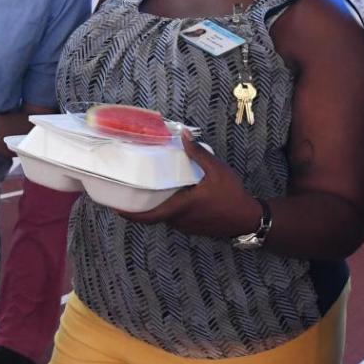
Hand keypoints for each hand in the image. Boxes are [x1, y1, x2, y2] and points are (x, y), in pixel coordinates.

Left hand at [114, 130, 255, 236]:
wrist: (248, 219)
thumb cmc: (232, 195)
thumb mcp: (217, 170)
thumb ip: (198, 154)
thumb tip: (184, 135)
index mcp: (181, 208)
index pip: (149, 217)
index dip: (130, 215)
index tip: (115, 209)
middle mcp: (180, 220)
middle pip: (155, 216)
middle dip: (142, 207)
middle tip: (132, 192)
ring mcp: (187, 226)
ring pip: (166, 217)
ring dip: (158, 207)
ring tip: (151, 191)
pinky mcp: (195, 228)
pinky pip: (177, 219)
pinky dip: (170, 209)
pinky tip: (174, 197)